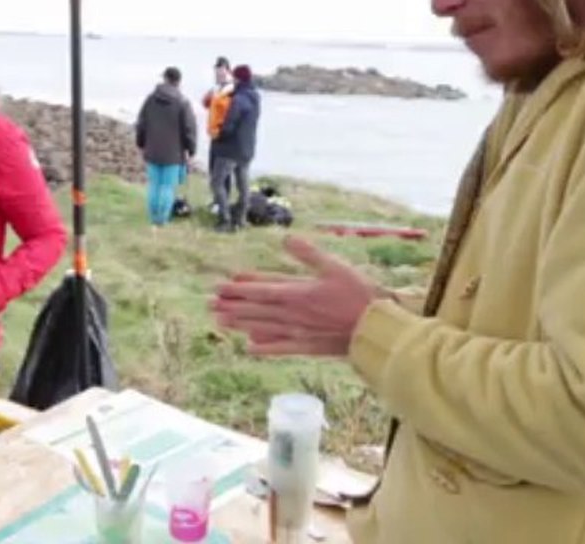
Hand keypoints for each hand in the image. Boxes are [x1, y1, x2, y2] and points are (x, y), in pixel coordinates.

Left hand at [210, 236, 374, 356]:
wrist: (375, 329)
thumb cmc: (358, 295)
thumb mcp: (334, 267)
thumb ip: (308, 254)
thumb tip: (286, 237)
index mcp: (297, 293)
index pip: (260, 290)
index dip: (238, 288)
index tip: (219, 287)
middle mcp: (292, 314)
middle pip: (256, 309)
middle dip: (232, 305)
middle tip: (209, 304)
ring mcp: (298, 332)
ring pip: (263, 327)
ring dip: (240, 324)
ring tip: (220, 322)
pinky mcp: (307, 347)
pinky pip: (281, 347)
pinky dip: (265, 347)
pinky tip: (250, 347)